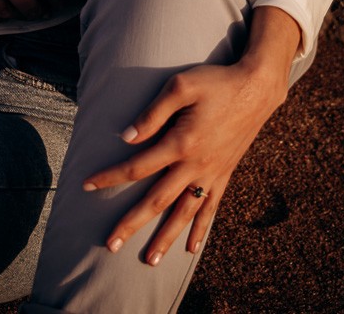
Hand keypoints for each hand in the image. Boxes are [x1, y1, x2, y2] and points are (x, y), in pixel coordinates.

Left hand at [82, 57, 288, 264]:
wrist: (256, 89)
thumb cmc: (216, 82)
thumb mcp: (180, 85)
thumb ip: (153, 113)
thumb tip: (127, 137)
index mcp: (181, 142)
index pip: (137, 167)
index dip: (110, 177)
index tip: (87, 186)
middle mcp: (195, 165)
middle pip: (157, 201)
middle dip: (132, 224)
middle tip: (111, 245)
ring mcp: (212, 173)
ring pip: (184, 213)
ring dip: (165, 238)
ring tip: (150, 261)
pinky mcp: (225, 174)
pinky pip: (210, 209)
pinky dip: (200, 230)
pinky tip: (191, 249)